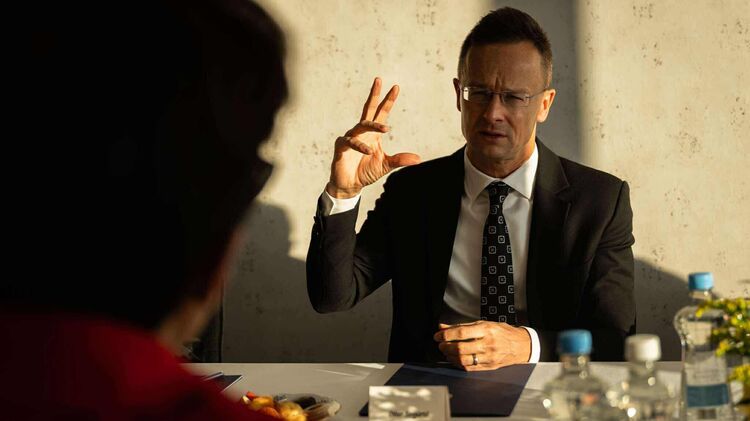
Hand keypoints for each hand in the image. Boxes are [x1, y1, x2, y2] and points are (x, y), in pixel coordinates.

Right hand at [326, 77, 420, 197]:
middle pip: (369, 109)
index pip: (382, 113)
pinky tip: (368, 151)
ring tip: (385, 130)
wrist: (350, 184)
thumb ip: (400, 160)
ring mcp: (351, 137)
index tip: (396, 87)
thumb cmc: (366, 172)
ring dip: (373, 126)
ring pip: (361, 125)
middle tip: (379, 80)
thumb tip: (419, 159)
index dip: (388, 100)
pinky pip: (351, 142)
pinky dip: (360, 146)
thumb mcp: (386, 165)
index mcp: (373, 134)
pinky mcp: (341, 146)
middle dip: (374, 95)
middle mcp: (362, 132)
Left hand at [433, 321, 530, 370]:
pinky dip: (458, 364)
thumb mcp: (483, 323)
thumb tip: (442, 326)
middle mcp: (488, 344)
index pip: (461, 333)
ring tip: (446, 352)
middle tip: (441, 344)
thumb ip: (462, 326)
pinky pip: (469, 368)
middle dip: (446, 347)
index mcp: (486, 330)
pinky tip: (454, 359)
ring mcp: (489, 357)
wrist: (521, 345)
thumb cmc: (502, 332)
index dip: (446, 335)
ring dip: (450, 357)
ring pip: (463, 360)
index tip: (438, 336)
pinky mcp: (489, 367)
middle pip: (460, 348)